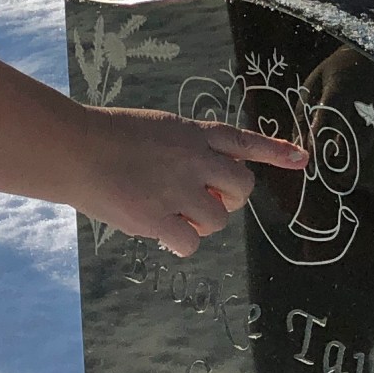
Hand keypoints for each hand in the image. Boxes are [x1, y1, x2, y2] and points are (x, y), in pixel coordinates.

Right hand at [0, 58, 306, 256]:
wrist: (72, 149)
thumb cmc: (104, 139)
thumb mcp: (155, 129)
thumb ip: (185, 152)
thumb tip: (206, 194)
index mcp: (192, 132)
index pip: (244, 141)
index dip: (275, 150)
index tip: (301, 159)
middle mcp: (194, 158)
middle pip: (241, 187)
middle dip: (227, 199)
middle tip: (199, 202)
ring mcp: (179, 188)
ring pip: (217, 219)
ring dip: (198, 222)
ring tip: (167, 213)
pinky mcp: (159, 217)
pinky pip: (190, 243)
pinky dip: (179, 243)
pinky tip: (159, 233)